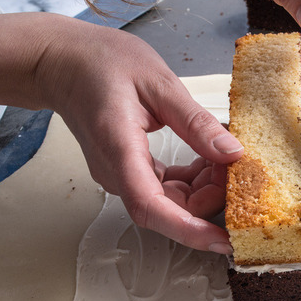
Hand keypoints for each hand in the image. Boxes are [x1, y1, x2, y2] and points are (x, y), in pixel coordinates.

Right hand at [35, 16, 242, 253]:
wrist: (63, 61)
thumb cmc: (102, 63)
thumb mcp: (159, 83)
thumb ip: (196, 122)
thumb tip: (232, 153)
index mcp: (119, 149)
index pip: (151, 207)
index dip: (188, 230)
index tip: (222, 239)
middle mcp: (117, 172)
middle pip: (169, 208)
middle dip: (210, 197)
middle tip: (237, 166)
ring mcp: (121, 175)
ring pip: (171, 201)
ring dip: (204, 188)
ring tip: (224, 156)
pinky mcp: (129, 171)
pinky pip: (166, 188)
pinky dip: (192, 179)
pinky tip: (208, 158)